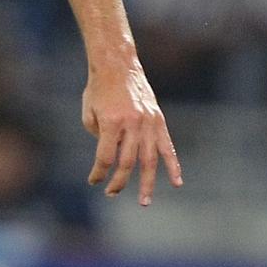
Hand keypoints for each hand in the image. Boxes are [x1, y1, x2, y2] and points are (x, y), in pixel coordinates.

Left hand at [83, 61, 181, 205]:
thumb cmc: (99, 89)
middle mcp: (132, 124)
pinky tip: (176, 182)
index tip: (94, 180)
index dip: (99, 172)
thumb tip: (111, 157)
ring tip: (144, 201)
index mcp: (112, 122)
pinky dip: (173, 165)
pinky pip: (167, 147)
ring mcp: (148, 122)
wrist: (118, 64)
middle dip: (119, 181)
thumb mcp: (89, 112)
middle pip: (128, 162)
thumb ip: (99, 136)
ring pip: (150, 159)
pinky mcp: (159, 120)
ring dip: (147, 183)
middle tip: (111, 193)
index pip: (105, 157)